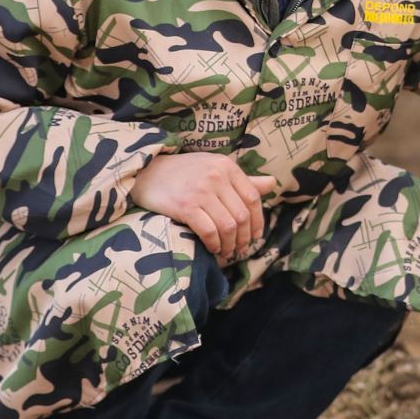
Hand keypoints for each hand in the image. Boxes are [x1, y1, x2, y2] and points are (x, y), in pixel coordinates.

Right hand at [130, 153, 278, 263]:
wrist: (146, 172)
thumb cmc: (184, 173)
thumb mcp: (215, 168)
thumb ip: (243, 180)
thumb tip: (273, 183)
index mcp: (227, 167)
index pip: (253, 198)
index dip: (258, 221)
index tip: (256, 236)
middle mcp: (217, 177)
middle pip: (242, 216)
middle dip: (244, 238)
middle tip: (240, 249)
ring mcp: (201, 191)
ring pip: (228, 226)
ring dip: (230, 244)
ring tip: (226, 251)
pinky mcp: (185, 206)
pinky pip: (209, 232)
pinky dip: (215, 244)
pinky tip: (213, 248)